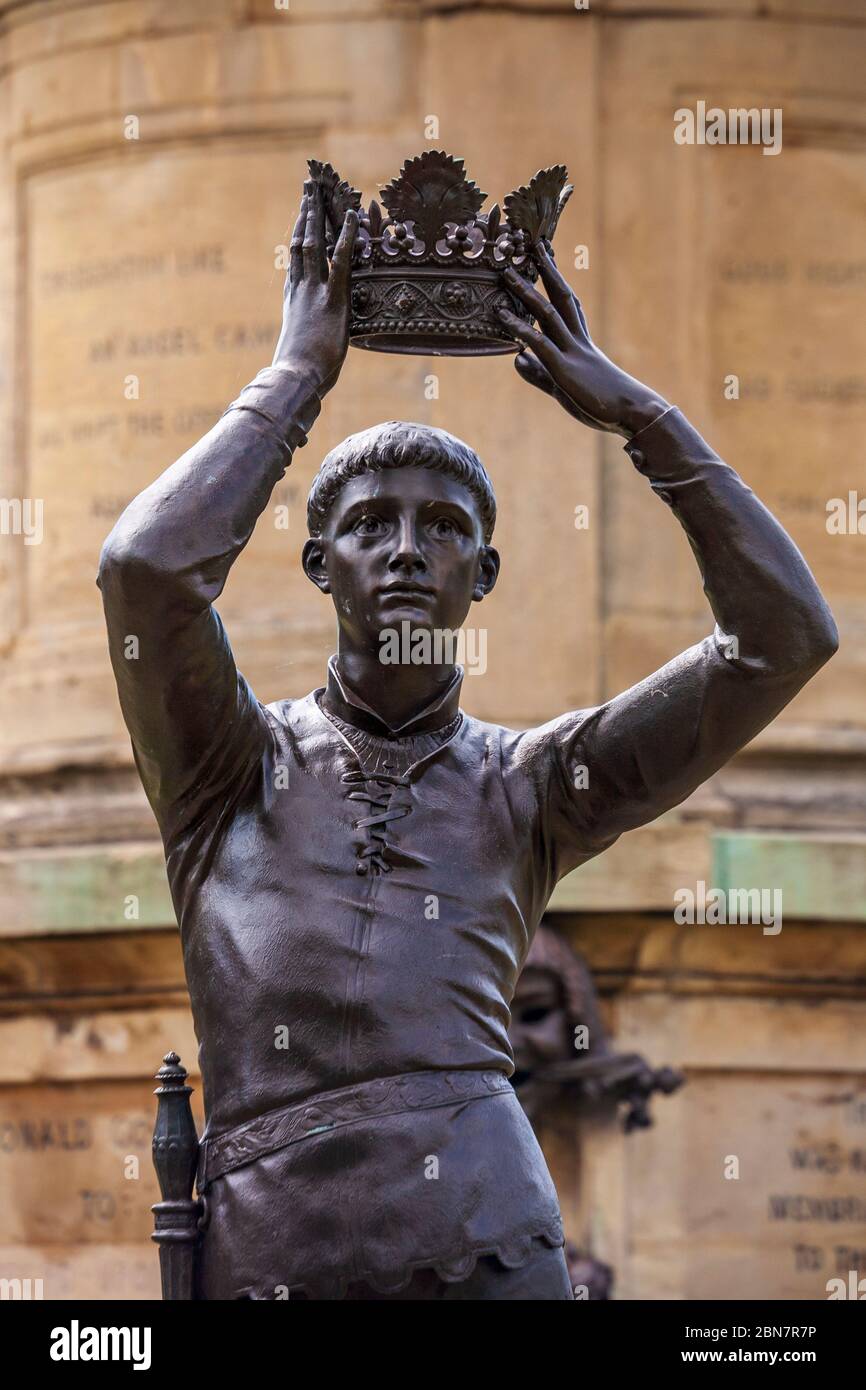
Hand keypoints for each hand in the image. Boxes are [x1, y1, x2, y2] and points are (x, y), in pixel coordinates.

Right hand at [272, 179, 357, 396]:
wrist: (294, 377)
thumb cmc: (296, 374)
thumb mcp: (298, 350)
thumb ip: (303, 339)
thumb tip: (304, 349)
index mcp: (292, 299)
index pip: (295, 258)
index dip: (298, 232)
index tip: (301, 213)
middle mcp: (300, 288)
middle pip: (301, 241)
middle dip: (305, 212)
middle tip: (308, 187)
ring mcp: (315, 291)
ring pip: (314, 242)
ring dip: (318, 213)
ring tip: (321, 188)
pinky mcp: (333, 299)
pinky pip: (342, 260)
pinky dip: (348, 236)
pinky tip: (354, 216)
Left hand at [496, 245, 668, 437]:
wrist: (634, 413)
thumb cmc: (603, 404)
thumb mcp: (563, 388)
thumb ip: (539, 373)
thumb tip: (516, 359)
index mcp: (580, 344)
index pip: (567, 306)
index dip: (554, 281)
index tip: (545, 259)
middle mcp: (576, 341)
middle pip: (560, 297)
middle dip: (546, 271)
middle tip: (532, 245)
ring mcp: (571, 352)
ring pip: (547, 314)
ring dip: (526, 292)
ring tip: (507, 272)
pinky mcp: (565, 370)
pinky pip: (540, 344)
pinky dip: (520, 329)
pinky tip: (503, 316)